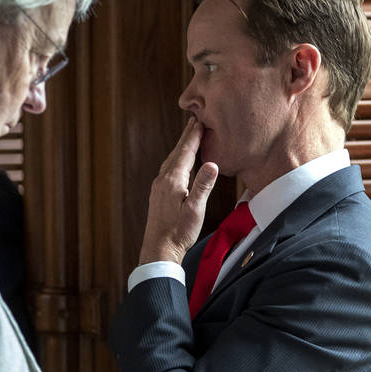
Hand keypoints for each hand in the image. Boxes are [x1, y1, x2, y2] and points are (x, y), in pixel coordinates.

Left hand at [139, 117, 219, 264]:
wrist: (159, 250)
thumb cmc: (179, 233)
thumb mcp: (195, 209)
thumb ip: (203, 186)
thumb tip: (212, 164)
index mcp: (173, 180)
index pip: (186, 152)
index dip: (194, 136)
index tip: (200, 121)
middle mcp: (163, 180)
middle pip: (177, 152)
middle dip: (186, 136)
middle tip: (194, 121)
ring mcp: (159, 187)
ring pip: (171, 160)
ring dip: (181, 148)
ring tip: (189, 138)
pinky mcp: (158, 195)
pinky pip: (168, 169)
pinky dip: (176, 160)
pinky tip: (179, 164)